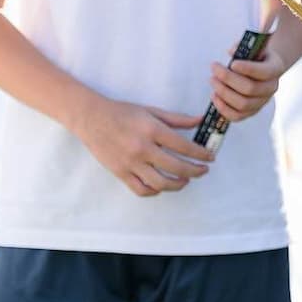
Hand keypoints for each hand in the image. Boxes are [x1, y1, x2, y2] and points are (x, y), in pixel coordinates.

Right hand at [70, 93, 207, 197]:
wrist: (91, 118)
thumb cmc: (123, 112)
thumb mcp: (151, 110)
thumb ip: (177, 119)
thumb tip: (200, 121)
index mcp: (152, 130)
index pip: (184, 146)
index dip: (201, 154)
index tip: (210, 157)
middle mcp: (143, 148)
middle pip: (176, 167)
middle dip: (195, 171)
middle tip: (203, 170)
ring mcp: (131, 163)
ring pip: (160, 183)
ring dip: (178, 184)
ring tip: (186, 180)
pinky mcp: (120, 173)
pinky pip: (141, 189)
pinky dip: (155, 191)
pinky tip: (162, 185)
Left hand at [211, 46, 284, 122]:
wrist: (262, 68)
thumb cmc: (255, 56)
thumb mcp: (253, 46)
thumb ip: (243, 47)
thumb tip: (232, 51)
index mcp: (275, 69)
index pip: (264, 72)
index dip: (248, 69)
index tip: (232, 63)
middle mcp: (271, 88)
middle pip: (250, 89)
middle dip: (228, 79)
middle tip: (215, 69)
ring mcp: (261, 102)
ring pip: (242, 104)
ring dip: (223, 92)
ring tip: (213, 80)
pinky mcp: (250, 112)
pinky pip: (236, 116)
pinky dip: (223, 108)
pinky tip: (214, 95)